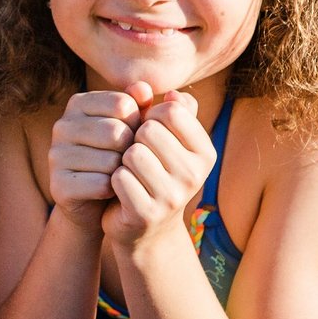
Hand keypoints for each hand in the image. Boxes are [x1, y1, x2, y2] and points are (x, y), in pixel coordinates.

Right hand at [47, 86, 147, 221]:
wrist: (98, 202)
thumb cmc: (119, 156)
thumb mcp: (132, 127)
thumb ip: (140, 105)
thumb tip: (143, 89)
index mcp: (78, 103)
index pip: (123, 104)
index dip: (139, 123)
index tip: (134, 136)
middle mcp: (62, 126)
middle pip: (116, 132)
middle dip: (131, 149)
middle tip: (129, 160)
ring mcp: (56, 155)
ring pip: (110, 160)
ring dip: (123, 171)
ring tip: (119, 174)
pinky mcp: (58, 185)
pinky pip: (100, 184)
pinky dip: (113, 190)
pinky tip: (110, 190)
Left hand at [104, 90, 217, 247]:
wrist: (145, 228)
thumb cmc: (154, 172)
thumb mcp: (168, 140)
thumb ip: (168, 110)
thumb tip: (162, 90)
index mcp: (205, 152)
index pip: (172, 111)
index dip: (150, 115)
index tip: (147, 131)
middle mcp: (195, 174)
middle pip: (149, 130)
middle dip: (134, 138)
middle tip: (136, 156)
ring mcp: (173, 197)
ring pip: (132, 153)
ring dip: (122, 159)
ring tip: (129, 172)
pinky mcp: (147, 213)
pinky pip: (119, 177)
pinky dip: (113, 179)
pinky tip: (120, 189)